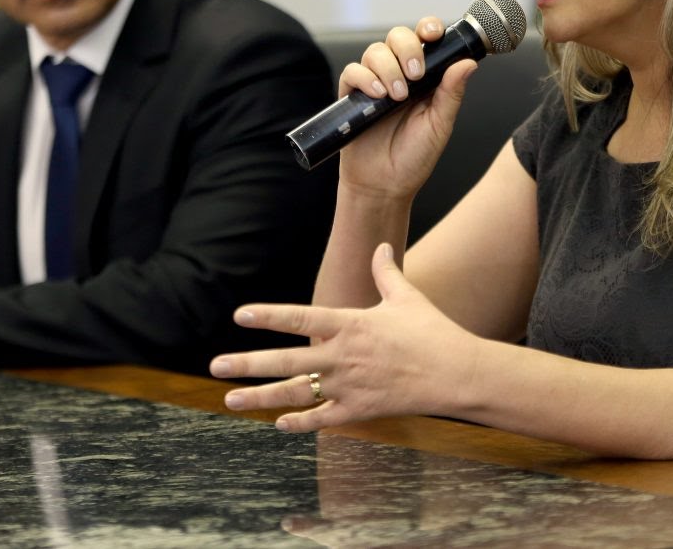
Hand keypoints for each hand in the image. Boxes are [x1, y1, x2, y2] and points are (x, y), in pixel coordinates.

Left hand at [210, 244, 481, 430]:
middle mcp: (342, 355)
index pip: (300, 318)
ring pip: (295, 393)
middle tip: (216, 366)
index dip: (269, 316)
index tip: (240, 315)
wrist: (456, 373)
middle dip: (247, 364)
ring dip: (260, 398)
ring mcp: (348, 385)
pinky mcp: (360, 410)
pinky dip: (300, 423)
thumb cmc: (432, 331)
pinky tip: (278, 424)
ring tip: (230, 400)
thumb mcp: (406, 296)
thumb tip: (381, 247)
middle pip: (285, 360)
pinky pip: (323, 419)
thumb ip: (386, 272)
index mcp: (350, 324)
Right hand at [336, 18, 477, 198]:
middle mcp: (399, 74)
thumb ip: (452, 93)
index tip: (433, 34)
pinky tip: (377, 95)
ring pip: (375, 51)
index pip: (425, 39)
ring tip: (397, 96)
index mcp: (425, 77)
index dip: (428, 28)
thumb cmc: (414, 157)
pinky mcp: (352, 95)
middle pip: (398, 36)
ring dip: (388, 68)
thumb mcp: (440, 125)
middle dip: (408, 48)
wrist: (385, 185)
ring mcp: (374, 82)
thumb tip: (469, 63)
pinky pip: (353, 71)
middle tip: (416, 75)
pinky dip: (365, 77)